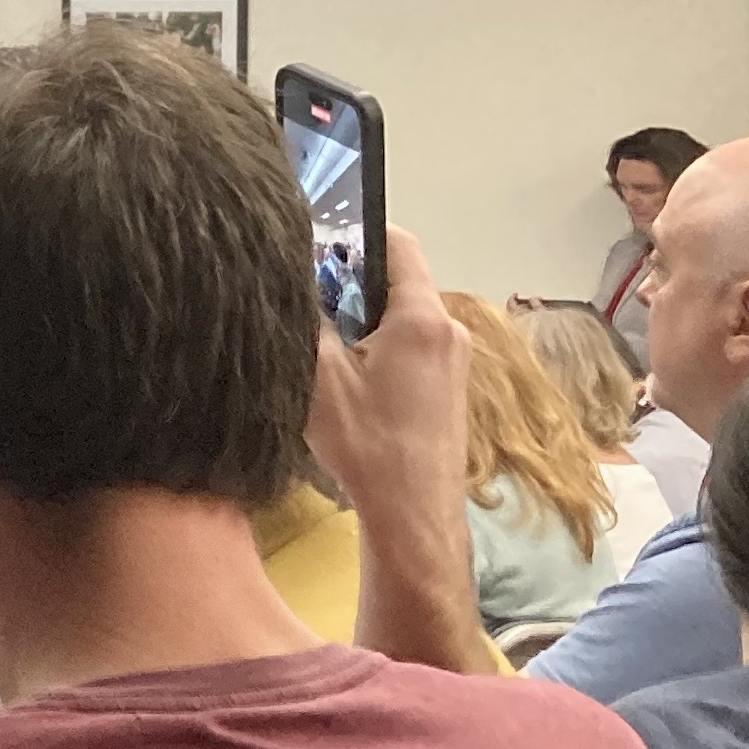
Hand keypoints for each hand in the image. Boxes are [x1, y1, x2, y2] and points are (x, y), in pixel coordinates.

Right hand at [305, 230, 466, 519]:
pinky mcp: (450, 388)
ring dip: (361, 321)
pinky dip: (378, 348)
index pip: (396, 243)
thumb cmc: (368, 443)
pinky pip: (411, 345)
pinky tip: (346, 380)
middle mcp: (449, 330)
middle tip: (303, 303)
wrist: (414, 515)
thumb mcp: (319, 375)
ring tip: (320, 347)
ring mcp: (455, 361)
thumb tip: (293, 279)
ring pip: (401, 316)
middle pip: (396, 280)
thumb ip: (308, 317)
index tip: (312, 246)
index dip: (353, 233)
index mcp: (422, 317)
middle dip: (349, 284)